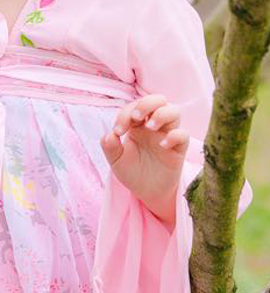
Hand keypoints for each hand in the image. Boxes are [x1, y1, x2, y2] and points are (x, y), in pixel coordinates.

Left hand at [100, 94, 188, 225]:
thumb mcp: (115, 160)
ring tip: (150, 127)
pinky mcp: (179, 149)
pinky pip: (183, 134)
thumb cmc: (132, 172)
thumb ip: (110, 146)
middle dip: (146, 103)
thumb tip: (109, 134)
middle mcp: (154, 126)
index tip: (118, 131)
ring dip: (161, 114)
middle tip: (136, 118)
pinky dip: (174, 135)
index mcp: (137, 124)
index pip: (134, 107)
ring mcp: (168, 135)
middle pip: (158, 99)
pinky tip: (162, 145)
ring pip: (174, 111)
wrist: (147, 192)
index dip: (125, 114)